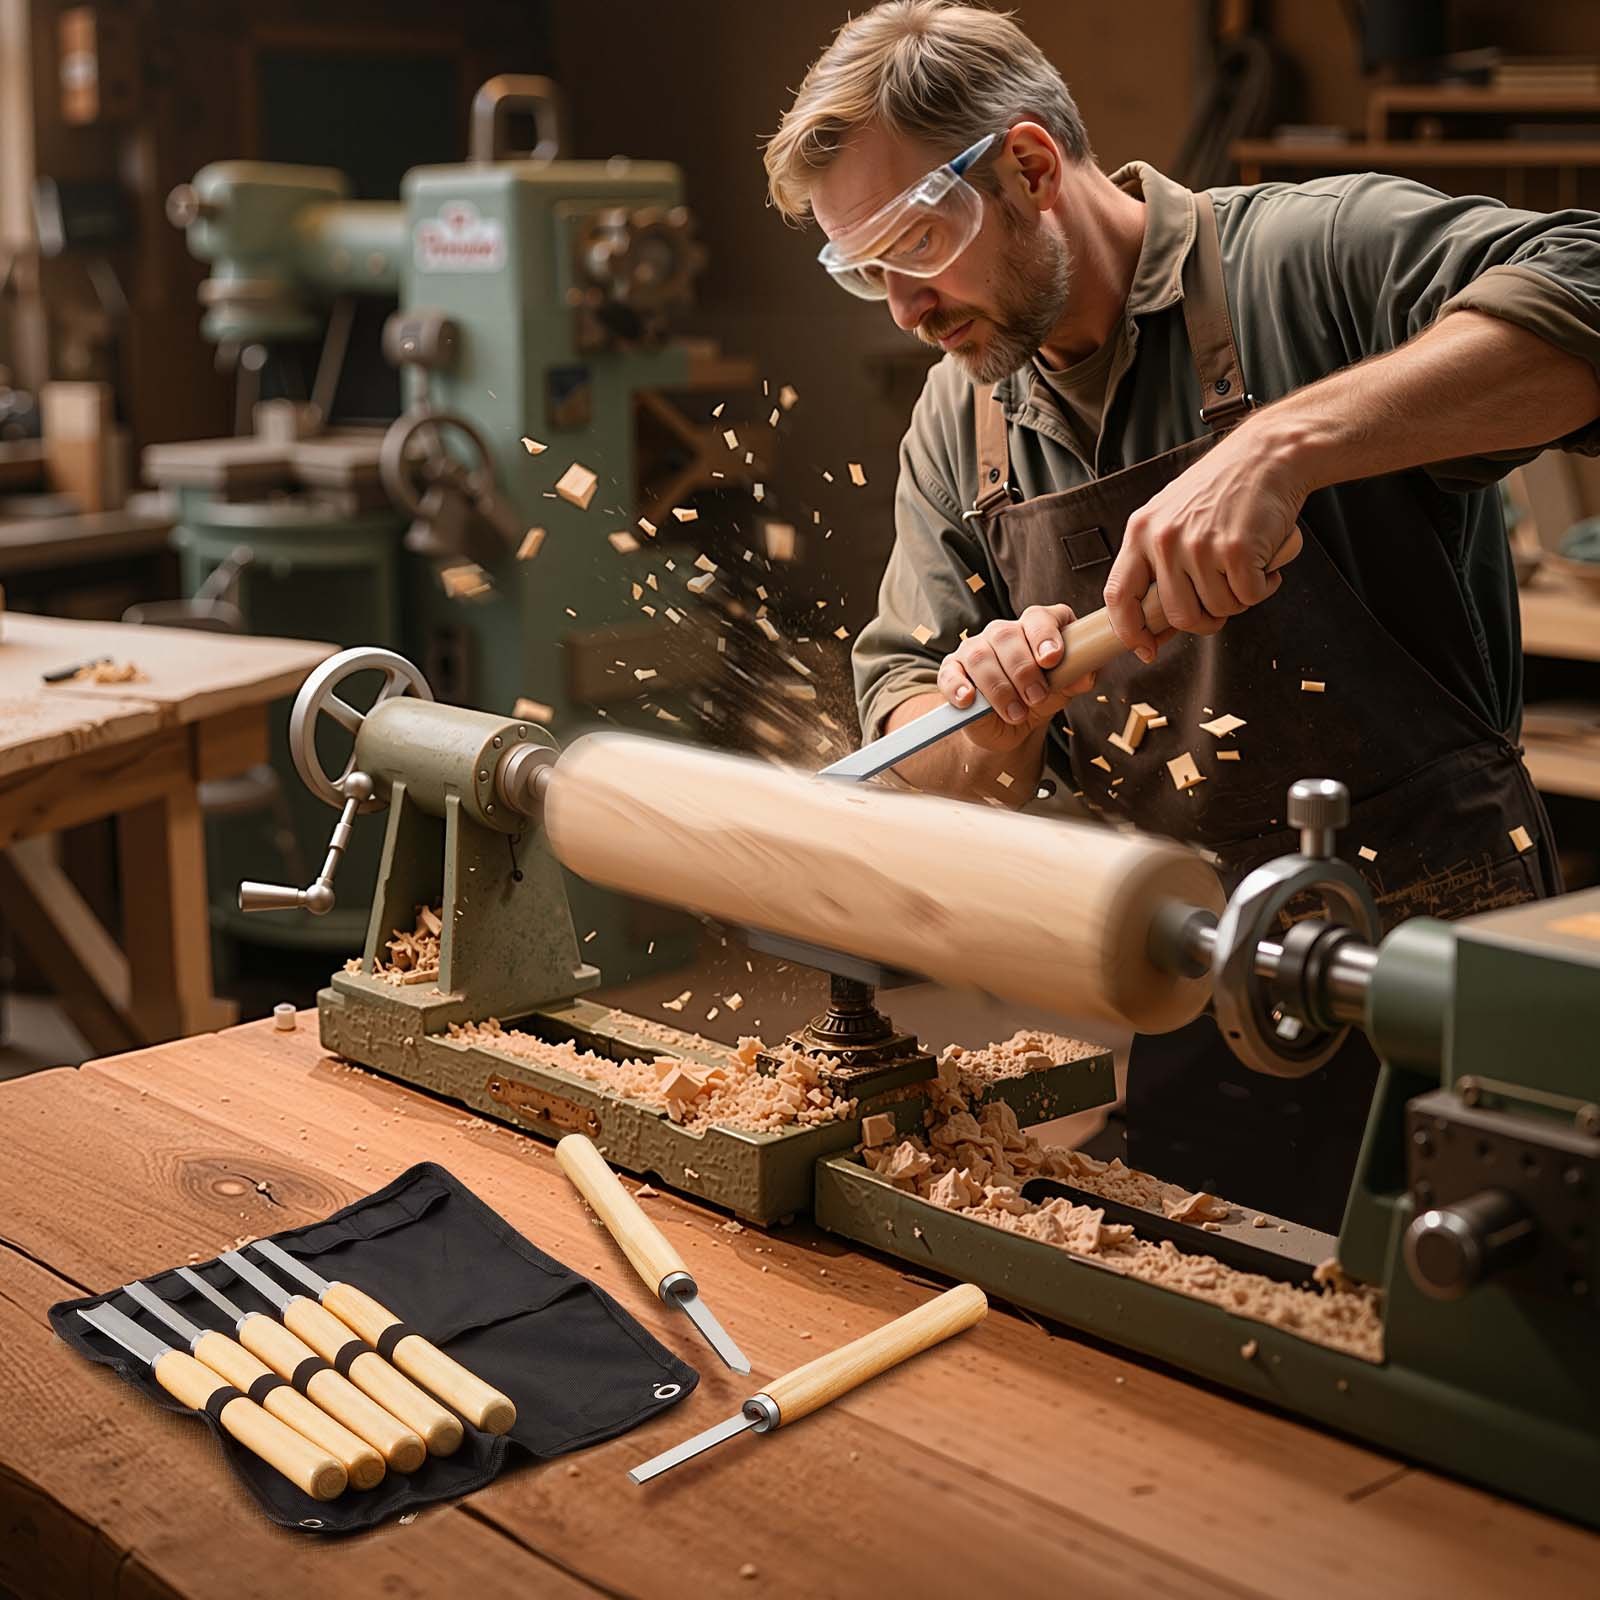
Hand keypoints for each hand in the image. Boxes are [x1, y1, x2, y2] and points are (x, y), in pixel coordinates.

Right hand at [935, 604, 1096, 752]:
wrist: (1010, 728)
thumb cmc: (1039, 699)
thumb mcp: (1063, 692)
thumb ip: (1077, 679)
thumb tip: (1084, 675)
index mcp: (1035, 628)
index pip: (1039, 617)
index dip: (1045, 634)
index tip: (1051, 658)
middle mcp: (1003, 632)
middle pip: (1007, 635)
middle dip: (1023, 670)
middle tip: (1036, 697)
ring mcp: (974, 649)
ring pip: (980, 656)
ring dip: (999, 688)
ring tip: (1015, 713)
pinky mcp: (953, 670)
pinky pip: (950, 673)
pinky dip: (959, 687)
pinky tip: (969, 700)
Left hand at [1103, 420, 1307, 661]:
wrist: (1269, 454)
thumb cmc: (1223, 489)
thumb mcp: (1171, 516)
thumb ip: (1157, 563)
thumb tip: (1154, 624)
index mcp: (1141, 532)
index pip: (1118, 597)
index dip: (1129, 631)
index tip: (1145, 648)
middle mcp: (1165, 540)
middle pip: (1177, 615)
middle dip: (1205, 620)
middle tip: (1223, 601)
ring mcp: (1200, 546)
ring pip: (1218, 609)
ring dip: (1238, 599)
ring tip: (1245, 566)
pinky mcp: (1236, 551)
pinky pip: (1249, 597)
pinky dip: (1263, 587)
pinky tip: (1265, 561)